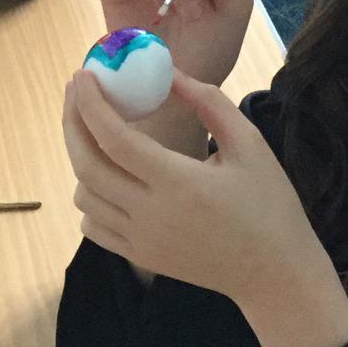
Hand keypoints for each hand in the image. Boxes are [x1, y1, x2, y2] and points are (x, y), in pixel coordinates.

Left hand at [64, 66, 325, 304]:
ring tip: (96, 132)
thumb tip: (169, 73)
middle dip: (72, 122)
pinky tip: (108, 177)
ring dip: (80, 158)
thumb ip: (208, 102)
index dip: (91, 103)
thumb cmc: (269, 203)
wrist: (275, 273)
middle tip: (77, 92)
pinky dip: (89, 197)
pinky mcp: (140, 257)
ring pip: (84, 196)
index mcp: (179, 183)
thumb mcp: (250, 144)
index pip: (114, 138)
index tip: (84, 74)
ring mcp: (141, 240)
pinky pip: (93, 225)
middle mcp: (151, 214)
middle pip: (86, 165)